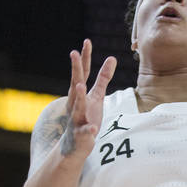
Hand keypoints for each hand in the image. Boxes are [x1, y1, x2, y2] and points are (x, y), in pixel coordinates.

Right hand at [62, 40, 116, 157]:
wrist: (74, 145)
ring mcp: (77, 118)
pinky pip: (85, 131)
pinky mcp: (81, 134)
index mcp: (79, 93)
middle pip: (76, 84)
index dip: (85, 57)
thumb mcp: (96, 96)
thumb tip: (112, 57)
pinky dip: (88, 129)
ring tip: (81, 86)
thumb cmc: (85, 116)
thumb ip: (103, 78)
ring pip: (78, 106)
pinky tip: (93, 128)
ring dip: (79, 96)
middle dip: (75, 69)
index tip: (87, 41)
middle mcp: (75, 103)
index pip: (82, 73)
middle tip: (74, 53)